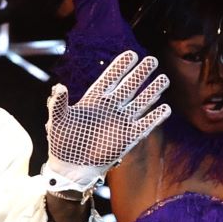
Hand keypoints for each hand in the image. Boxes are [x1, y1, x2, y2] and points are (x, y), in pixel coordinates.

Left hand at [44, 50, 169, 191]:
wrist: (71, 167)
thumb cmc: (62, 143)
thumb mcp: (58, 120)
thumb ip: (59, 103)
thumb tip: (59, 86)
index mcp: (93, 100)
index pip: (110, 79)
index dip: (120, 67)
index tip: (131, 54)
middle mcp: (110, 108)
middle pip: (129, 87)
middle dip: (140, 74)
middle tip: (152, 60)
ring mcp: (120, 122)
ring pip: (140, 103)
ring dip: (152, 91)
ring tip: (164, 79)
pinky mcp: (128, 137)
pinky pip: (145, 124)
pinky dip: (155, 117)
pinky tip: (165, 108)